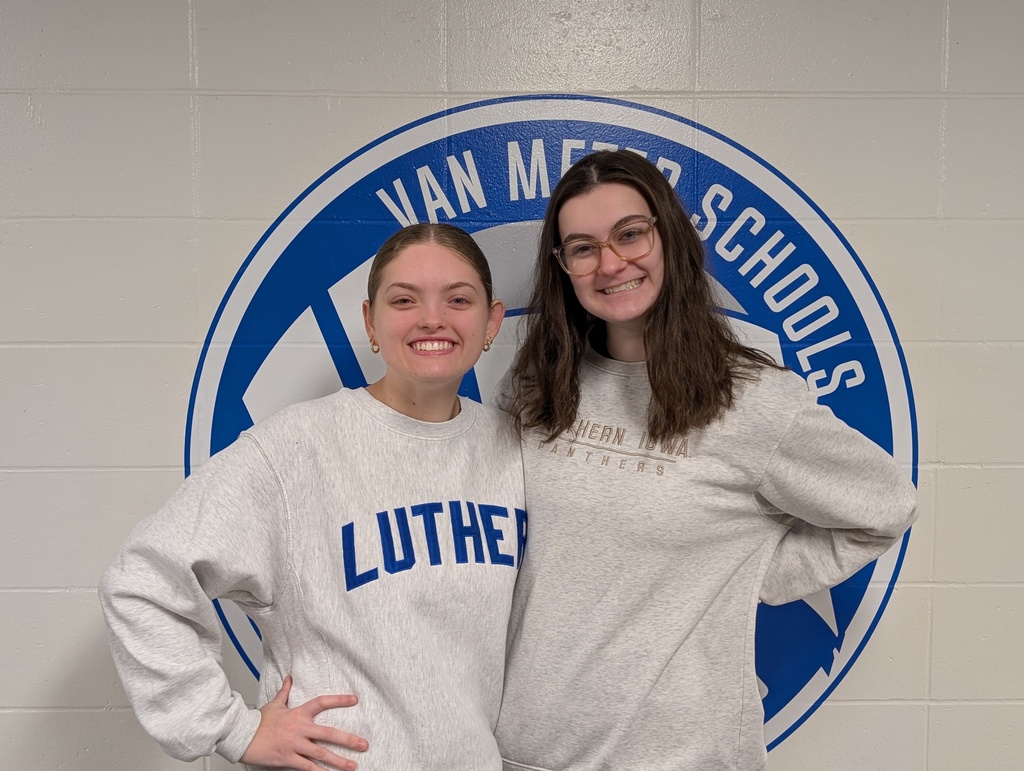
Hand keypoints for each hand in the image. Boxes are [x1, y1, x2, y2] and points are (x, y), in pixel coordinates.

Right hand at [240, 675, 367, 770]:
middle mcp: (300, 729)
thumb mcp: (274, 704)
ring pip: (321, 754)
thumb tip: (289, 677)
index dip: (339, 700)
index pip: (322, 702)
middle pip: (329, 734)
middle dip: (348, 740)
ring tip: (354, 766)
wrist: (241, 735)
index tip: (354, 700)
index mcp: (298, 714)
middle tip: (364, 744)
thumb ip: (285, 692)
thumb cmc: (258, 721)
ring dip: (339, 761)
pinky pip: (307, 767)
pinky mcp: (288, 759)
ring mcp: (295, 745)